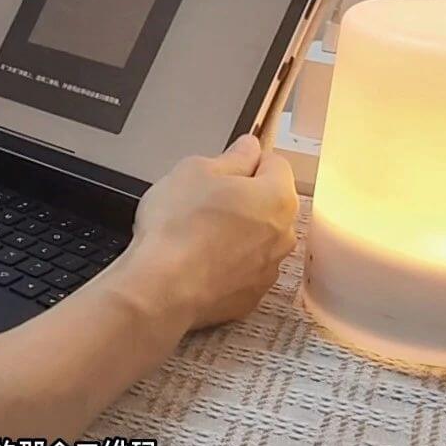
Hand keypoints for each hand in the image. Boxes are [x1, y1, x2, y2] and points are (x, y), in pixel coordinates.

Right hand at [96, 135, 298, 331]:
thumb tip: (247, 150)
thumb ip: (231, 156)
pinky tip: (198, 260)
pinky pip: (243, 269)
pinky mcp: (250, 296)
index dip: (246, 161)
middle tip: (204, 199)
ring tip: (198, 233)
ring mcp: (268, 269)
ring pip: (257, 238)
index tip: (225, 166)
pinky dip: (227, 263)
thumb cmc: (178, 228)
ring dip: (236, 232)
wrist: (162, 288)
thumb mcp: (195, 170)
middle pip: (269, 203)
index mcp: (277, 197)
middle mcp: (283, 234)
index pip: (275, 164)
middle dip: (243, 198)